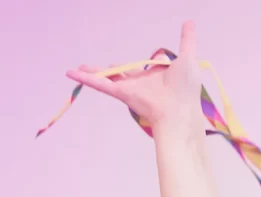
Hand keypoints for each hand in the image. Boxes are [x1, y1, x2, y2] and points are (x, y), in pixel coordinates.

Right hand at [66, 21, 202, 134]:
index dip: (143, 66)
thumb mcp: (187, 58)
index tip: (140, 64)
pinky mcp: (122, 94)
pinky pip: (100, 84)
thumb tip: (190, 22)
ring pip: (107, 77)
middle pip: (121, 73)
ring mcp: (130, 88)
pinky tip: (71, 73)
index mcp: (156, 77)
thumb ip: (186, 40)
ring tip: (77, 69)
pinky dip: (85, 79)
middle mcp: (142, 83)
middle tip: (101, 66)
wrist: (179, 110)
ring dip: (92, 72)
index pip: (145, 70)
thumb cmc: (185, 88)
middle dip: (110, 70)